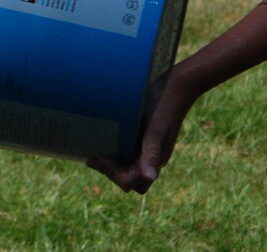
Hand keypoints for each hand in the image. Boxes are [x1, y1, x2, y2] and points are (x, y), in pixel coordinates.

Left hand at [86, 68, 196, 192]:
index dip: (113, 174)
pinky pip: (126, 150)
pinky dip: (113, 150)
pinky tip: (102, 137)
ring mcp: (146, 146)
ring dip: (110, 162)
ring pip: (126, 166)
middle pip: (128, 178)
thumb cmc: (165, 108)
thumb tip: (151, 176)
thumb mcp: (155, 131)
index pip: (131, 182)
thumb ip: (152, 154)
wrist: (176, 85)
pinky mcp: (142, 134)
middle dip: (109, 171)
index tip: (99, 157)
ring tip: (94, 150)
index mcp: (155, 160)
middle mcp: (151, 157)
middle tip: (91, 156)